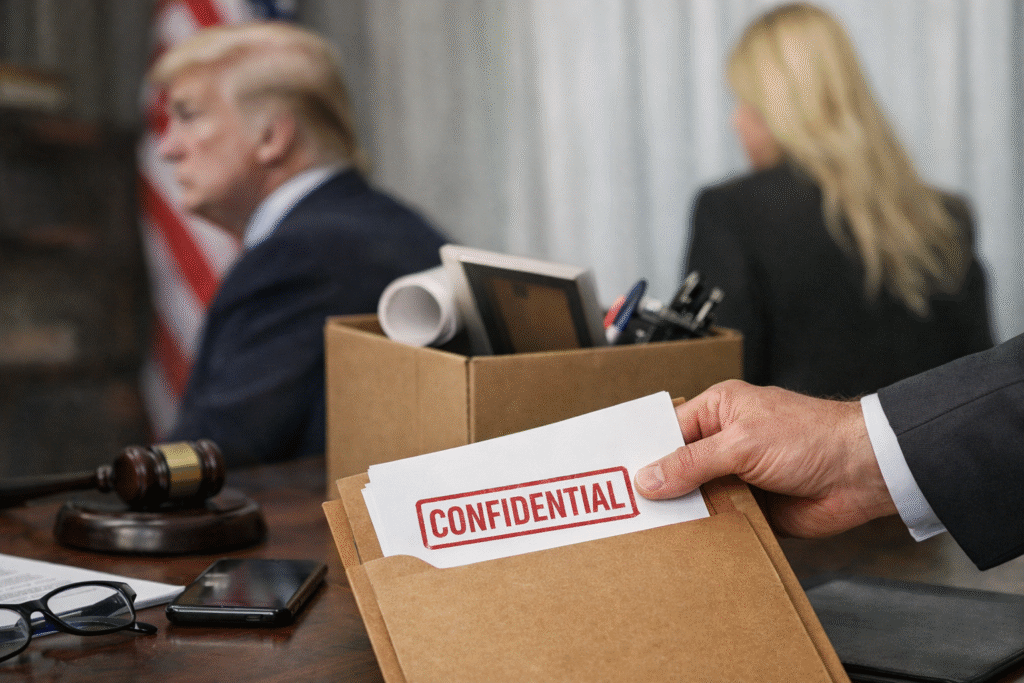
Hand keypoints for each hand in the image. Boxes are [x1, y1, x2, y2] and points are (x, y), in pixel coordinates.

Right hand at [634, 380, 897, 536]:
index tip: (617, 474)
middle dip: (660, 486)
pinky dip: (708, 531)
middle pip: (679, 467)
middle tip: (627, 508)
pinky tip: (687, 542)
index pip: (668, 431)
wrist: (863, 473)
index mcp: (719, 410)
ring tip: (649, 529)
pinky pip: (720, 520)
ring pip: (698, 497)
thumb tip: (649, 477)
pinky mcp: (754, 507)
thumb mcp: (741, 443)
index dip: (644, 452)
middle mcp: (726, 441)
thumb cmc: (812, 437)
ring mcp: (739, 475)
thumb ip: (692, 463)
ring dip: (685, 512)